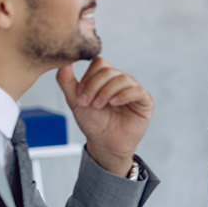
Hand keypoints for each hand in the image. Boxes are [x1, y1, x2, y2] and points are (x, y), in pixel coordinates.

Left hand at [57, 57, 152, 175]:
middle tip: (87, 102)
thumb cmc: (93, 122)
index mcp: (107, 78)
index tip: (81, 93)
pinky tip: (114, 103)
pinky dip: (124, 95)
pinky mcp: (145, 101)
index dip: (88, 76)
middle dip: (94, 86)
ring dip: (106, 92)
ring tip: (98, 106)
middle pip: (109, 70)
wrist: (105, 143)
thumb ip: (67, 81)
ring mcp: (134, 89)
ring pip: (122, 79)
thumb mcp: (75, 101)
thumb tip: (63, 63)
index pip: (100, 63)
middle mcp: (121, 81)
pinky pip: (137, 91)